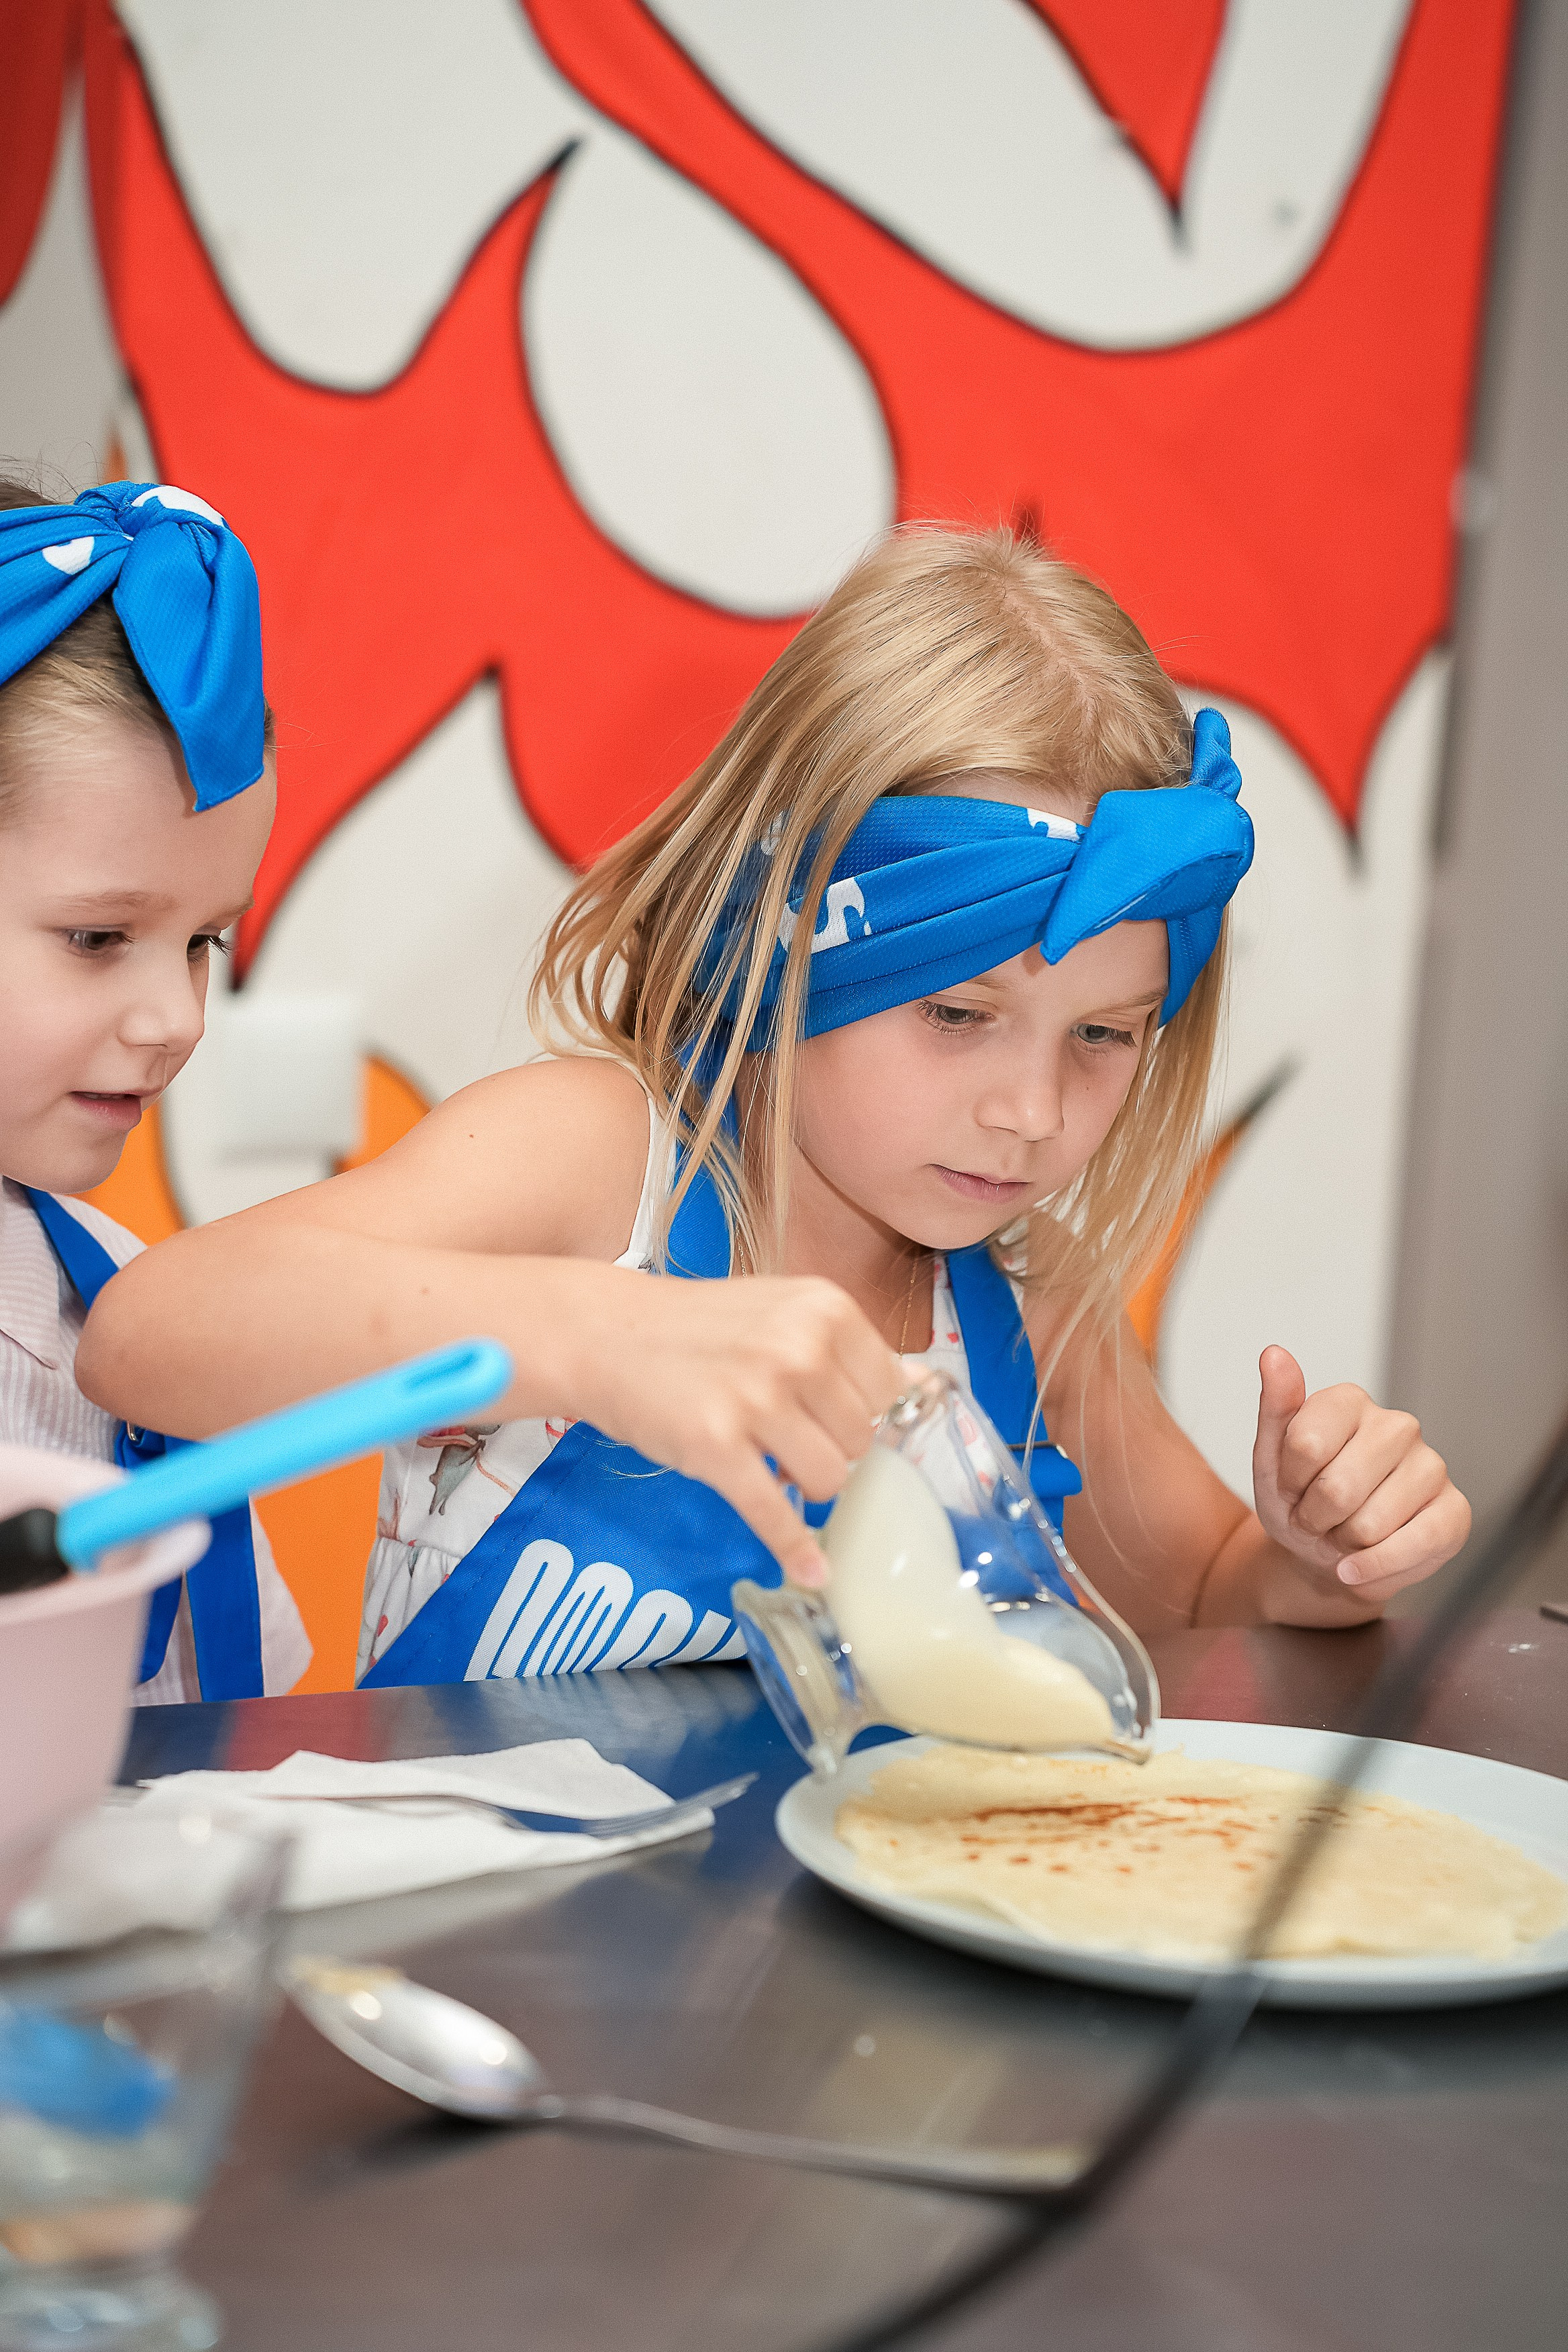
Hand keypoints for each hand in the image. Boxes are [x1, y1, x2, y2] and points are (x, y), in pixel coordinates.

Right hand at [564, 1269, 905, 1586]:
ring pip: (830, 1480)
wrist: (606, 1334)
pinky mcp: (715, 1446)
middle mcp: (798, 1350)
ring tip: (774, 1464)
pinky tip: (812, 1569)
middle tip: (792, 1438)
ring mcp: (756, 1399)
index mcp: (825, 1311)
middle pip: (862, 1442)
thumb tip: (928, 1386)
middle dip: (834, 1451)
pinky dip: (795, 1549)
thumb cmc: (700, 1328)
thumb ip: (851, 1351)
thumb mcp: (784, 1313)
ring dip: (808, 1487)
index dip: (866, 1416)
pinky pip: (773, 1512)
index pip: (890, 1393)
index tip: (836, 1419)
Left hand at [1251, 1346, 1470, 1607]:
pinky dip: (1373, 1570)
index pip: (1305, 1444)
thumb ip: (1274, 1407)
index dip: (1289, 1482)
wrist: (1323, 1554)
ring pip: (1370, 1525)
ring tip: (1343, 1535)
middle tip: (1317, 1518)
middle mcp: (1397, 1425)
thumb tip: (1274, 1354)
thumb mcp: (1271, 1458)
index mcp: (1350, 1402)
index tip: (1291, 1487)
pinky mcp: (1455, 1511)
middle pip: (1337, 1488)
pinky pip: (1411, 1548)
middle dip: (1315, 1518)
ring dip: (1342, 1546)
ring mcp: (1431, 1466)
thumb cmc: (1300, 1499)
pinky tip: (1359, 1566)